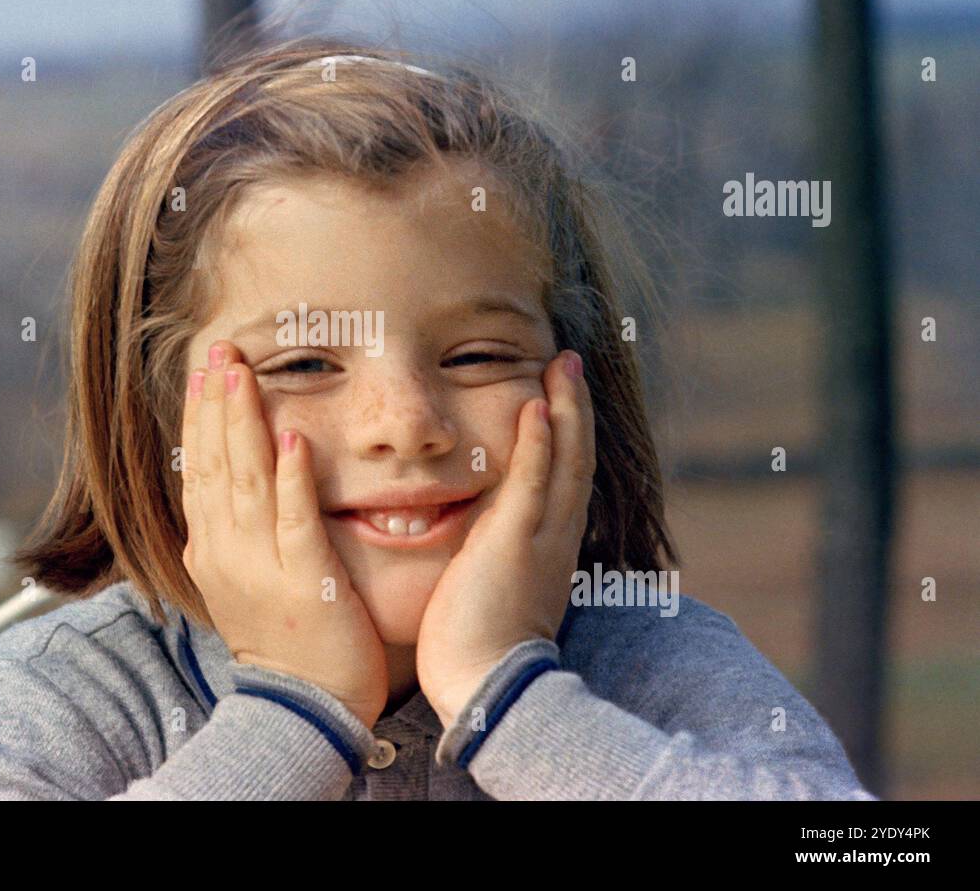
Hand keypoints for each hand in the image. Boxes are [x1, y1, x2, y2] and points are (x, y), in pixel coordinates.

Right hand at [181, 340, 389, 730]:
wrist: (302, 708)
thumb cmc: (283, 641)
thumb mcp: (239, 582)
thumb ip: (232, 532)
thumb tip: (223, 487)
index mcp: (210, 549)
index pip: (198, 469)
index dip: (201, 416)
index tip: (206, 371)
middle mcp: (226, 551)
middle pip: (215, 462)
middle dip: (216, 402)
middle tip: (221, 349)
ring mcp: (262, 564)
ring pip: (247, 480)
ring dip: (243, 422)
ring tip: (243, 373)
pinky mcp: (305, 579)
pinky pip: (295, 519)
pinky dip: (292, 477)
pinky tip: (293, 437)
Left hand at [415, 349, 594, 729]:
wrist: (486, 688)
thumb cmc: (477, 649)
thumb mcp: (490, 592)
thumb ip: (489, 560)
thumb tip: (477, 547)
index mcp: (547, 548)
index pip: (562, 479)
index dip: (564, 436)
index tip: (557, 399)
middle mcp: (554, 537)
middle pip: (575, 458)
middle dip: (574, 408)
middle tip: (570, 363)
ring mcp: (540, 538)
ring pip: (565, 460)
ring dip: (565, 408)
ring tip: (563, 365)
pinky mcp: (516, 543)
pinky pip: (534, 482)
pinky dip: (540, 443)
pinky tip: (537, 405)